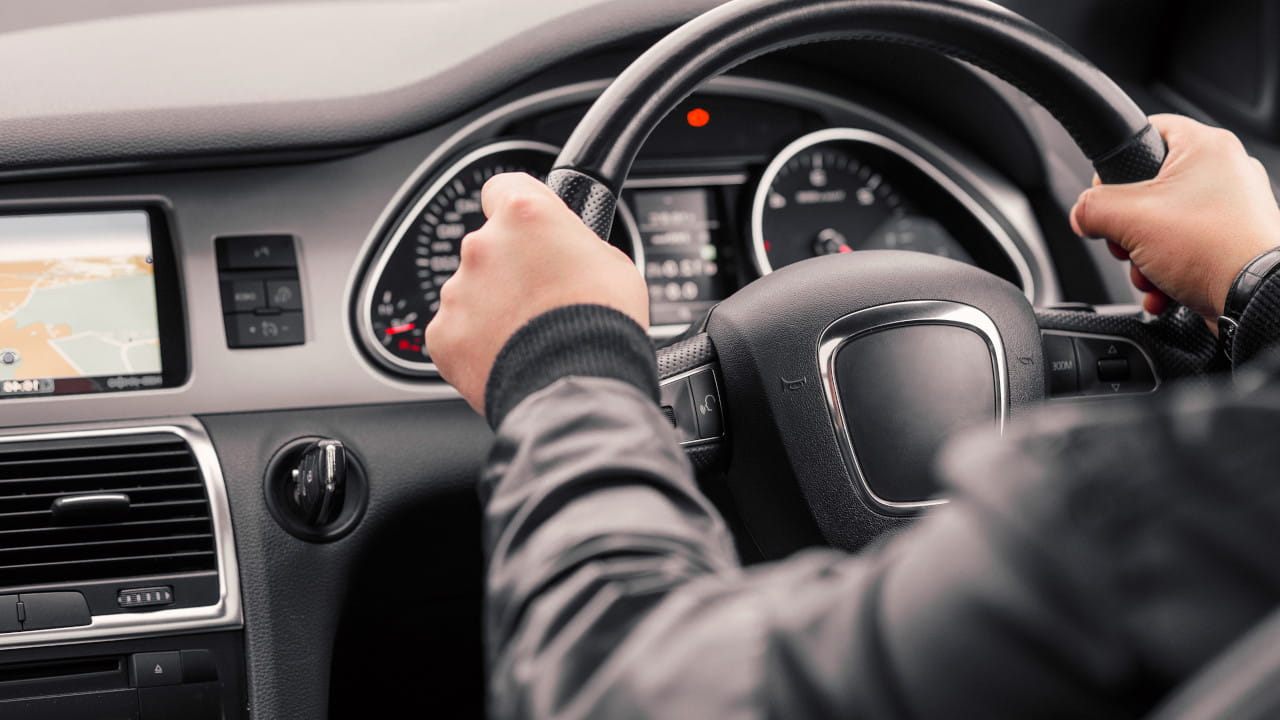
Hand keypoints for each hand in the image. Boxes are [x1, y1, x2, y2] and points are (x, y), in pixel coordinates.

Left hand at [425, 172, 648, 414]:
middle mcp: (482, 246)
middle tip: (543, 301)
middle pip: (489, 248)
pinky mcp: (443, 335)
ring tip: (529, 338)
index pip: (503, 189)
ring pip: (471, 293)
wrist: (577, 387)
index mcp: (525, 215)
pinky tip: (508, 358)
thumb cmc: (602, 324)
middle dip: (510, 270)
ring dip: (493, 308)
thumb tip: (569, 252)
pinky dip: (476, 344)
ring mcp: (457, 292)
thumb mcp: (612, 263)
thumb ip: (575, 245)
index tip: (528, 227)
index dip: (517, 208)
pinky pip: (457, 332)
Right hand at [1070, 114, 1279, 321]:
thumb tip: (1082, 213)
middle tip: (1126, 242)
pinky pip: (1184, 250)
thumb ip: (1093, 208)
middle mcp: (1224, 171)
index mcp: (1206, 147)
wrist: (1257, 298)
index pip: (1147, 130)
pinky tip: (1163, 290)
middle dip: (1127, 228)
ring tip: (1149, 274)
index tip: (1104, 192)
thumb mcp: (1130, 220)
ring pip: (1163, 225)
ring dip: (1143, 257)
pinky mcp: (1233, 241)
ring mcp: (1232, 208)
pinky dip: (1167, 272)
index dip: (1116, 163)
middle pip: (1149, 189)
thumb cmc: (1212, 248)